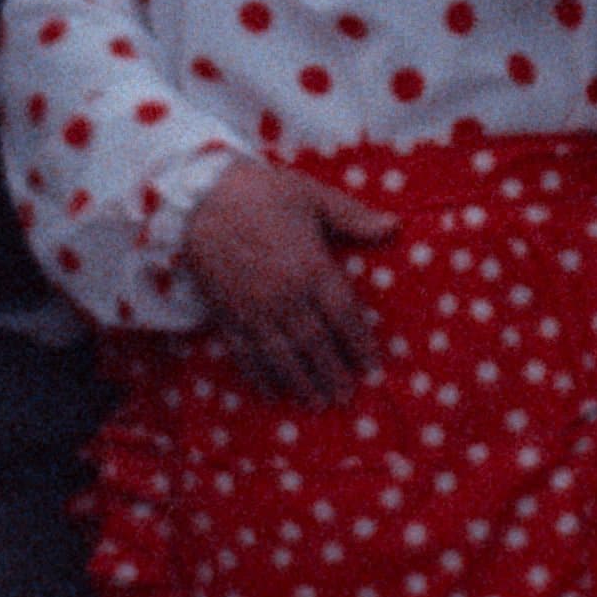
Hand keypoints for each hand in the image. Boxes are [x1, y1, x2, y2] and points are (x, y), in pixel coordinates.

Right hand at [183, 158, 396, 404]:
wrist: (201, 199)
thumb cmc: (264, 193)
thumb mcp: (314, 197)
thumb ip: (354, 217)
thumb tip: (395, 227)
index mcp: (313, 269)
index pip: (344, 317)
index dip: (360, 345)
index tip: (372, 367)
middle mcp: (286, 298)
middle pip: (316, 345)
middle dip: (333, 373)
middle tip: (347, 397)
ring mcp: (255, 310)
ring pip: (283, 357)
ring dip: (301, 383)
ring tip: (316, 403)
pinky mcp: (227, 315)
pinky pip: (245, 354)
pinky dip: (259, 376)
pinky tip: (270, 393)